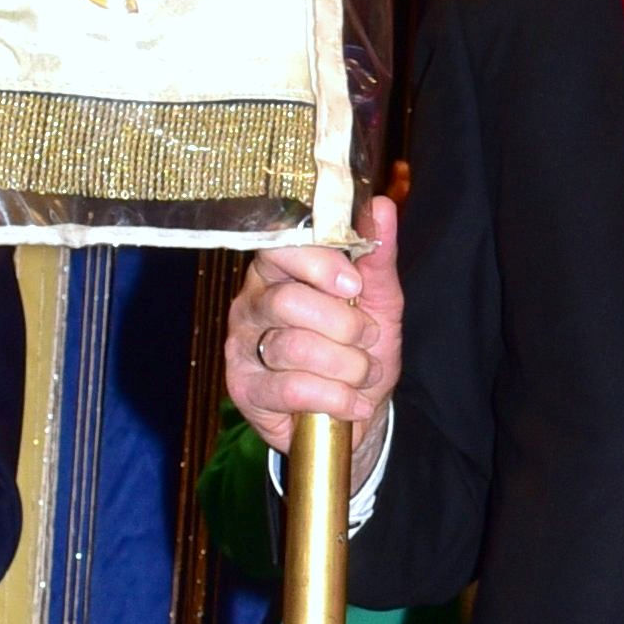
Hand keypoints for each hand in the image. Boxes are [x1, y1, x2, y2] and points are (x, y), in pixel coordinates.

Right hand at [231, 199, 401, 456]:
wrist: (357, 416)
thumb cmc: (361, 350)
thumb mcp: (380, 303)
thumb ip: (376, 258)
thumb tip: (381, 206)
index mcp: (279, 273)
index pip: (279, 248)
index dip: (318, 265)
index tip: (353, 285)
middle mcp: (252, 304)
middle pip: (287, 302)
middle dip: (343, 325)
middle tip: (366, 338)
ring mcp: (243, 347)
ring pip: (293, 347)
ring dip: (346, 366)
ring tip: (363, 375)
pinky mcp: (245, 389)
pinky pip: (292, 388)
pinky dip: (335, 398)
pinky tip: (352, 402)